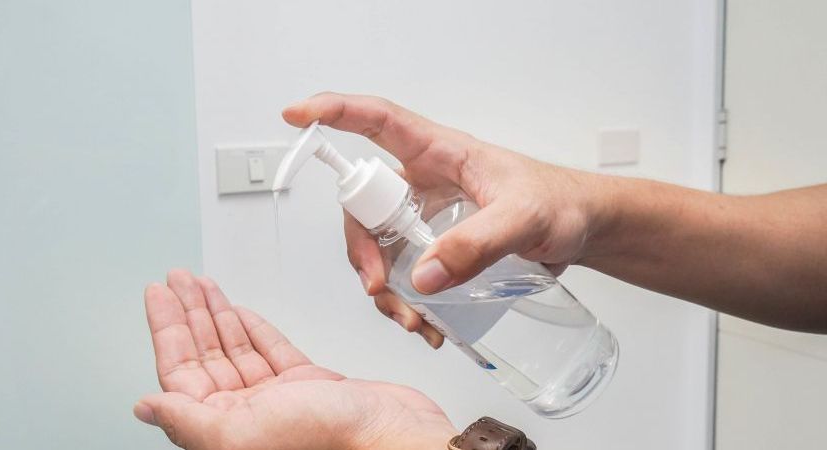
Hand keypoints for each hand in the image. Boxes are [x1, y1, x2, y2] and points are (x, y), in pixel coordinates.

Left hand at [133, 269, 456, 449]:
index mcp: (224, 429)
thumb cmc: (328, 441)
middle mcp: (247, 415)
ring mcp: (278, 400)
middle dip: (189, 313)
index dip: (167, 329)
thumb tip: (145, 407)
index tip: (158, 295)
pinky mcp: (308, 387)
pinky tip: (239, 311)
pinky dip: (254, 328)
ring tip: (201, 285)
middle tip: (176, 279)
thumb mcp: (242, 433)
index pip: (181, 372)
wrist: (391, 436)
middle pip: (206, 355)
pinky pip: (271, 351)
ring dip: (217, 314)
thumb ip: (189, 419)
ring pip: (236, 349)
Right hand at [283, 93, 603, 347]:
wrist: (580, 230)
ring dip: (383, 288)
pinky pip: (400, 273)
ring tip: (414, 320)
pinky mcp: (433, 247)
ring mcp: (424, 216)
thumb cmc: (559, 203)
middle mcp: (422, 182)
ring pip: (377, 248)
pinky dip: (405, 302)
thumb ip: (478, 243)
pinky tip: (428, 323)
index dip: (333, 112)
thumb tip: (422, 275)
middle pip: (363, 205)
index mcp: (439, 153)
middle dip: (361, 250)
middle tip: (377, 285)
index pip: (377, 120)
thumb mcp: (523, 218)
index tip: (295, 115)